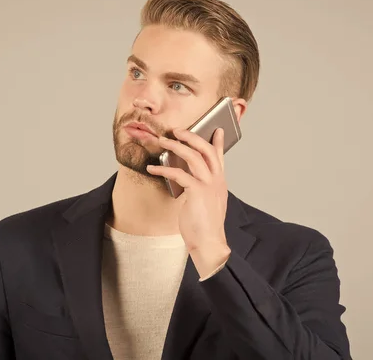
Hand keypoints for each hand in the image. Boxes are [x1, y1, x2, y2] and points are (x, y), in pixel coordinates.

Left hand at [146, 128, 230, 277]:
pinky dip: (163, 168)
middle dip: (191, 136)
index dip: (218, 142)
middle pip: (205, 149)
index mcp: (219, 182)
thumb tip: (192, 182)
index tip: (218, 130)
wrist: (209, 243)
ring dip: (175, 146)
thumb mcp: (207, 204)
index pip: (220, 157)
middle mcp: (216, 180)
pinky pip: (178, 173)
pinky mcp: (197, 191)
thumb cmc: (204, 226)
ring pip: (192, 156)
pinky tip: (152, 168)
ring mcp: (208, 184)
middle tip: (177, 130)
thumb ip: (202, 190)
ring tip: (162, 141)